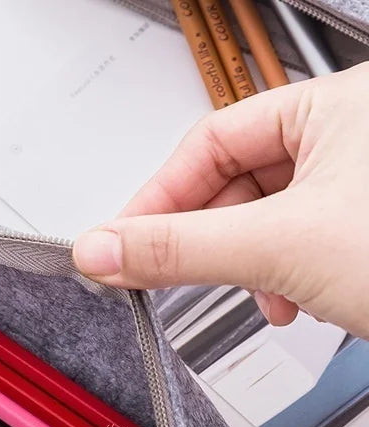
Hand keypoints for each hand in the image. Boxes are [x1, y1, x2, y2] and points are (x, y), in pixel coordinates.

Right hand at [72, 63, 368, 338]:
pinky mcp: (364, 229)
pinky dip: (281, 275)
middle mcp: (351, 135)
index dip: (160, 195)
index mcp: (336, 106)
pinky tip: (292, 303)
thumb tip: (101, 248)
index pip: (211, 139)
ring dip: (247, 264)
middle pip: (237, 181)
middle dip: (209, 238)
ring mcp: (360, 183)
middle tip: (171, 274)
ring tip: (260, 296)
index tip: (122, 240)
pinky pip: (299, 240)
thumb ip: (178, 248)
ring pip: (267, 216)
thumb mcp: (280, 247)